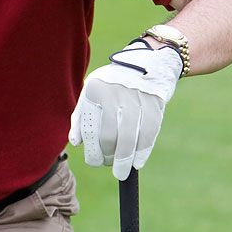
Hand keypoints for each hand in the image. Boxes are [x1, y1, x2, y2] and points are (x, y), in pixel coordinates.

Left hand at [68, 41, 181, 179]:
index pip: (92, 129)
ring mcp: (137, 97)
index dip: (93, 151)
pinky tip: (138, 161)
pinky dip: (144, 150)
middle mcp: (116, 93)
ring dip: (127, 158)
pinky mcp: (155, 102)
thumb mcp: (92, 92)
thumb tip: (76, 142)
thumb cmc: (113, 83)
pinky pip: (149, 131)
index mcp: (96, 91)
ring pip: (131, 136)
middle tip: (111, 168)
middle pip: (112, 135)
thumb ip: (81, 117)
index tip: (95, 162)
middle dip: (110, 158)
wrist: (147, 62)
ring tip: (123, 170)